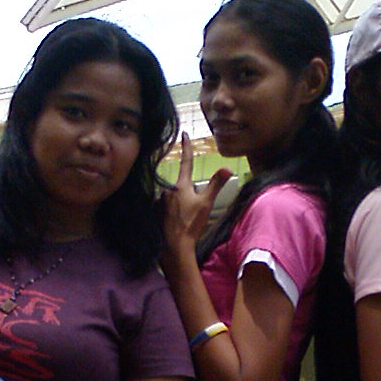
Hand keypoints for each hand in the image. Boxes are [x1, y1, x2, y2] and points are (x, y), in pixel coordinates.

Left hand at [163, 133, 232, 260]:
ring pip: (172, 198)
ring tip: (183, 222)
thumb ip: (215, 185)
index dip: (186, 147)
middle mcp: (167, 190)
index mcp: (180, 185)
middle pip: (180, 186)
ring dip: (178, 206)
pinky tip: (174, 224)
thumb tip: (226, 168)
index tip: (184, 134)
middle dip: (187, 196)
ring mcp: (159, 201)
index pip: (186, 162)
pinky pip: (164, 208)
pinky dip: (170, 213)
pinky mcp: (154, 211)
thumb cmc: (191, 225)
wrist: (174, 246)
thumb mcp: (206, 203)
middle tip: (191, 213)